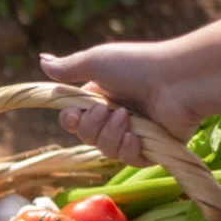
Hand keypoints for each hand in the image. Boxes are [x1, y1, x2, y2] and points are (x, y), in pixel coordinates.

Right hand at [39, 43, 203, 167]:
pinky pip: (128, 160)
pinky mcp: (152, 149)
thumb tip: (42, 60)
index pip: (74, 119)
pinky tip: (136, 137)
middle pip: (87, 137)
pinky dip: (128, 149)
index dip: (70, 121)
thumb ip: (68, 68)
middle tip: (107, 111)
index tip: (73, 115)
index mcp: (102, 98)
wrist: (178, 80)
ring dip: (111, 135)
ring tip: (127, 118)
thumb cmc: (138, 66)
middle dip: (92, 127)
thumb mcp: (97, 61)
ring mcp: (134, 134)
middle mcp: (116, 116)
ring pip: (105, 150)